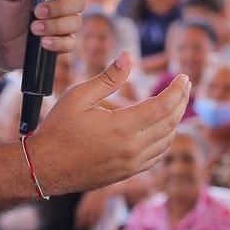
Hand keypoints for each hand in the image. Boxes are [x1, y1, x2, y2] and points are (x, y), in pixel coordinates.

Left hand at [0, 0, 86, 70]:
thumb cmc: (3, 14)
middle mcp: (63, 4)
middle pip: (79, 1)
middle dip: (59, 8)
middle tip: (37, 12)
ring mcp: (64, 24)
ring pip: (75, 23)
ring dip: (55, 26)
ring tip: (33, 28)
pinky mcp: (62, 43)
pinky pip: (71, 43)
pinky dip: (58, 42)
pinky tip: (43, 42)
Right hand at [28, 51, 188, 196]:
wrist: (43, 168)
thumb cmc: (58, 129)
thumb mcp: (79, 96)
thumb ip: (108, 78)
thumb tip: (129, 56)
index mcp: (122, 127)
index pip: (163, 106)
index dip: (177, 90)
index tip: (184, 76)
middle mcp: (132, 148)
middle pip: (170, 122)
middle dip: (181, 101)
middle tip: (186, 85)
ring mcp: (131, 164)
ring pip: (167, 141)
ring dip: (176, 121)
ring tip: (177, 103)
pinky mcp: (127, 173)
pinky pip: (156, 156)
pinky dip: (165, 139)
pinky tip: (164, 128)